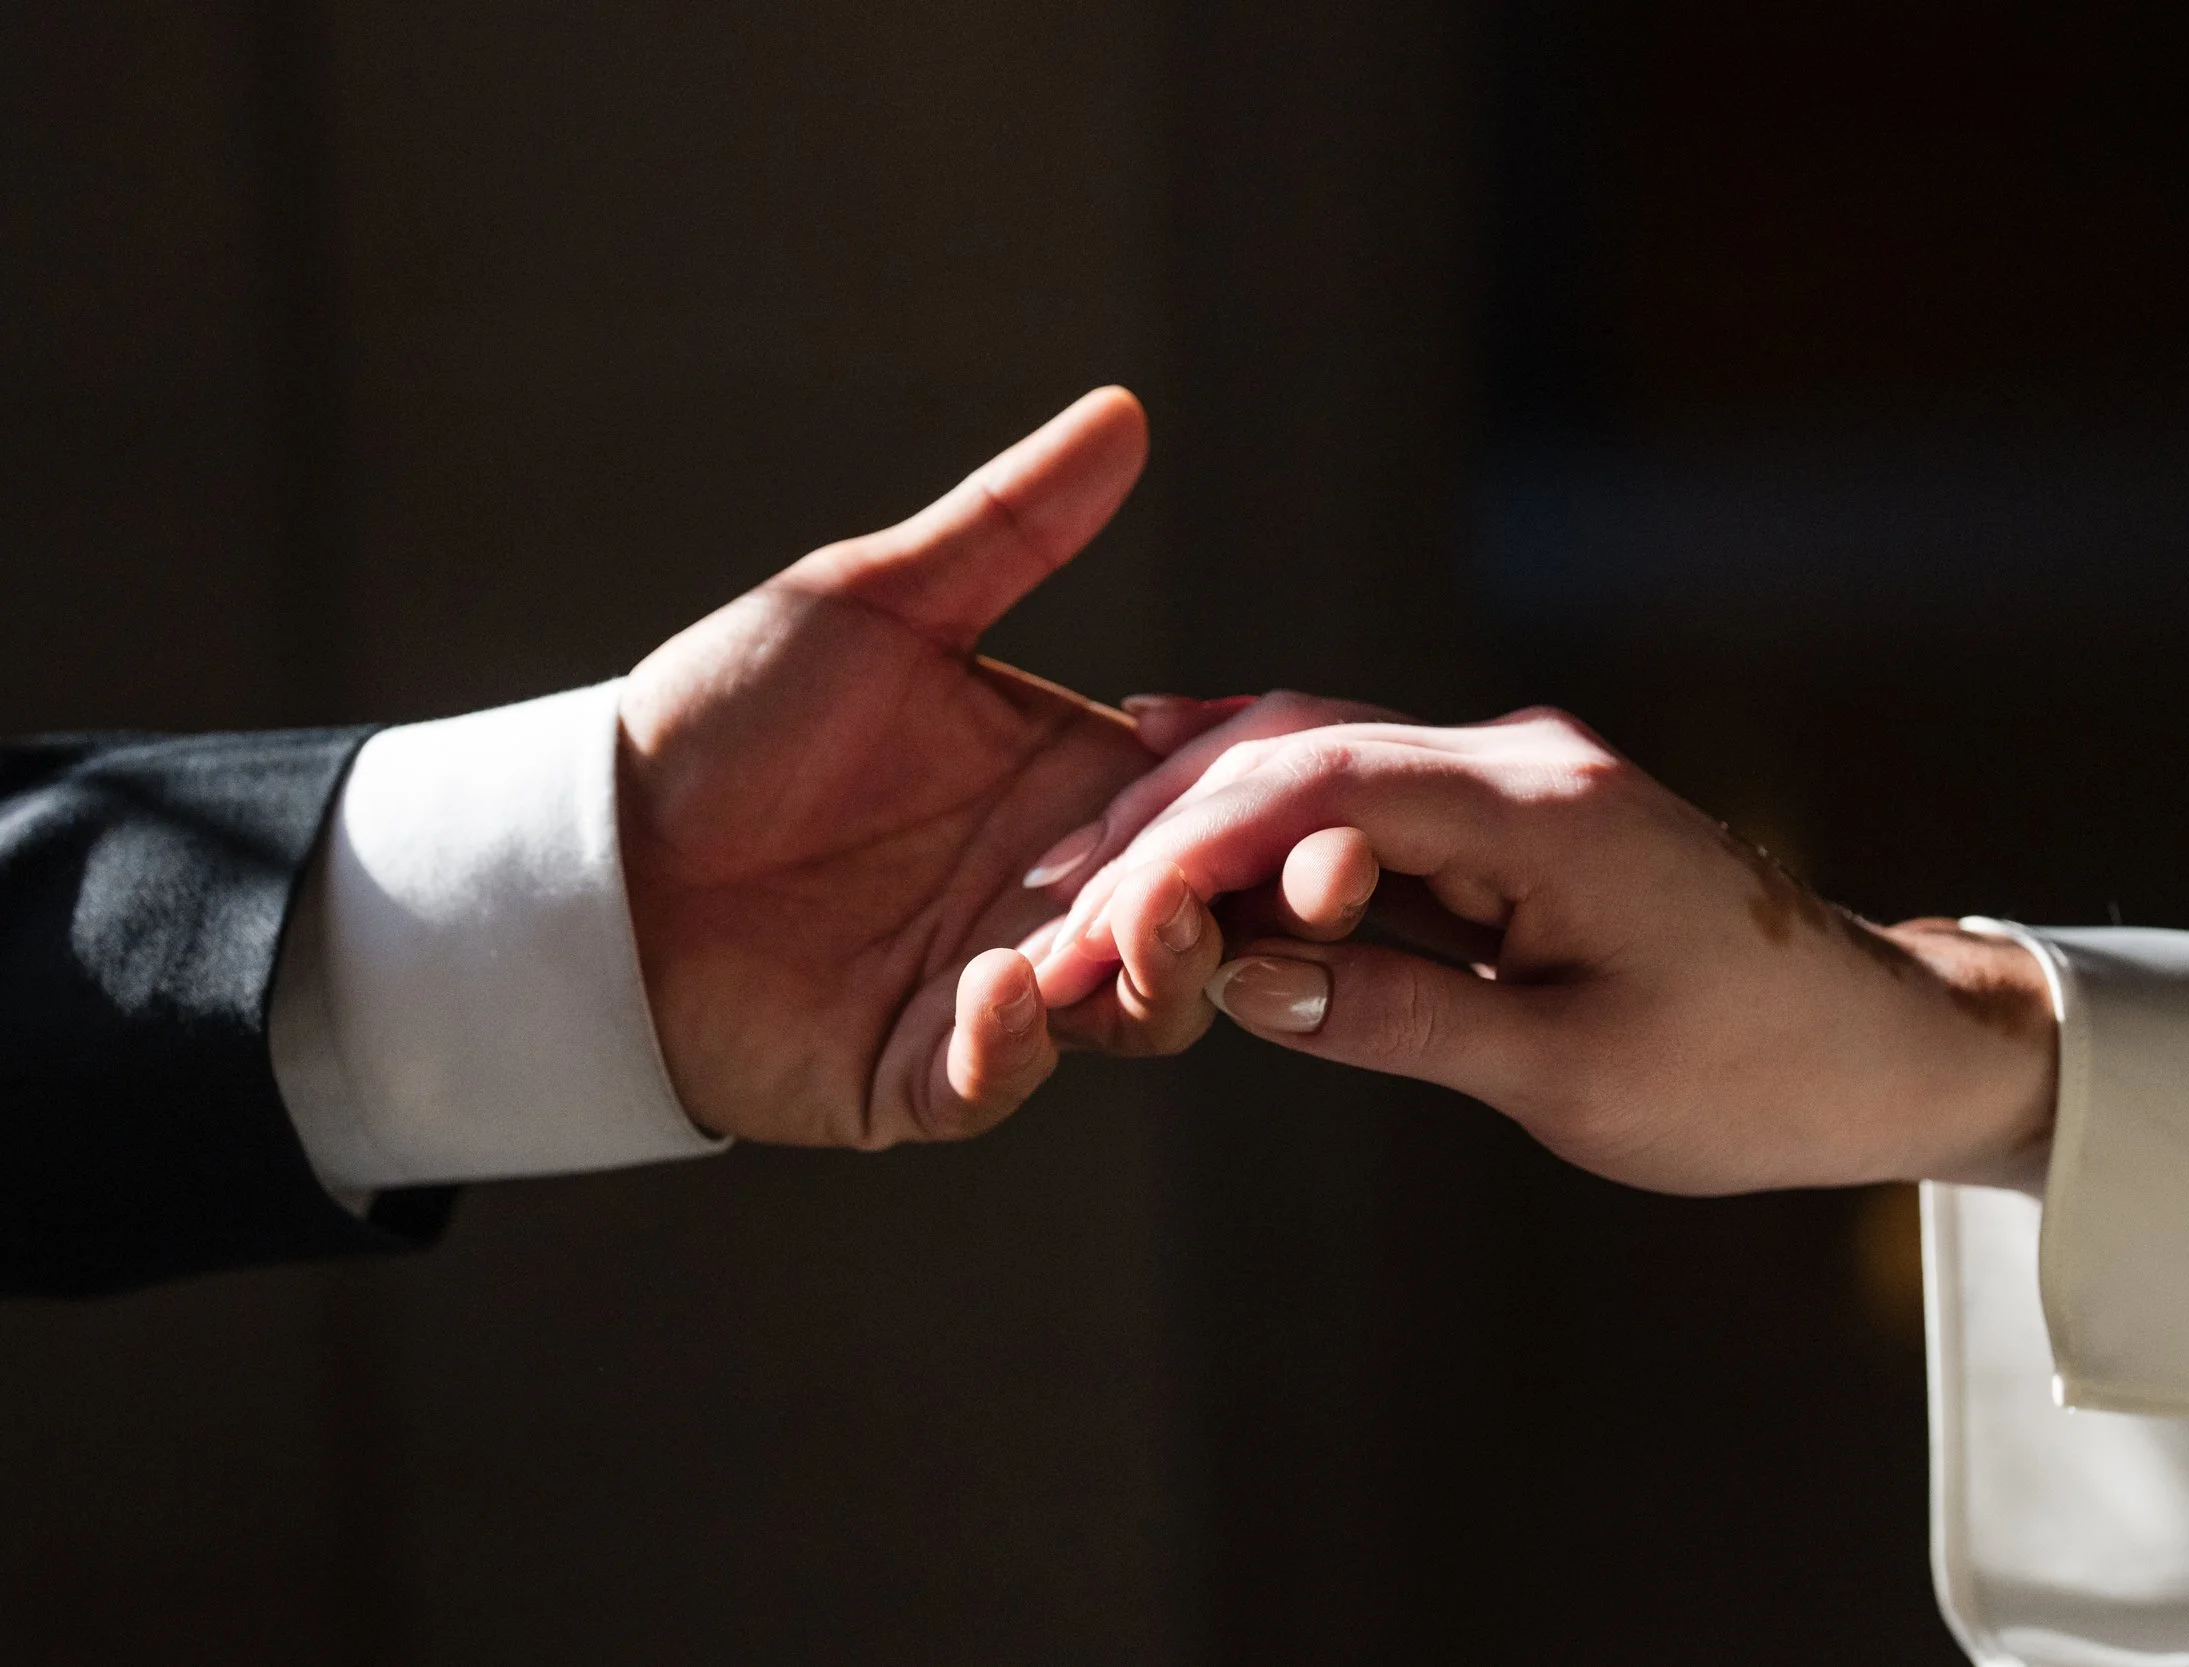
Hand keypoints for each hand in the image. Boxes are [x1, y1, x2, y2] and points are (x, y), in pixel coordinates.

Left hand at [614, 389, 1229, 1147]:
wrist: (593, 841)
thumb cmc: (729, 714)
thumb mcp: (878, 603)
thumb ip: (1013, 526)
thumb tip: (1127, 412)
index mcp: (1070, 792)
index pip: (1213, 809)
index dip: (1272, 806)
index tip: (1320, 786)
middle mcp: (1051, 898)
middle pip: (1200, 924)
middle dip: (1237, 907)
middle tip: (1260, 881)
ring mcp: (988, 995)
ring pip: (1126, 1016)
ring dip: (1145, 981)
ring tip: (1130, 932)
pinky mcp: (908, 1075)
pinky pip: (988, 1082)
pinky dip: (1009, 1048)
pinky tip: (1000, 990)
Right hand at [1042, 705, 2057, 1194]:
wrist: (1872, 1042)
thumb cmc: (1745, 1074)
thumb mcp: (1568, 1071)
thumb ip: (1399, 1013)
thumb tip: (1239, 982)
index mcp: (1542, 808)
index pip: (1319, 790)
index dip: (1186, 852)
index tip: (1091, 930)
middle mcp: (1517, 758)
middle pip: (1297, 750)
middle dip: (1161, 829)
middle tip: (1046, 914)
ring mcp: (1510, 771)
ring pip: (1315, 751)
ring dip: (1195, 812)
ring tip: (1078, 881)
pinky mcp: (1504, 809)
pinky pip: (1358, 785)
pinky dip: (1259, 806)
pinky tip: (1174, 799)